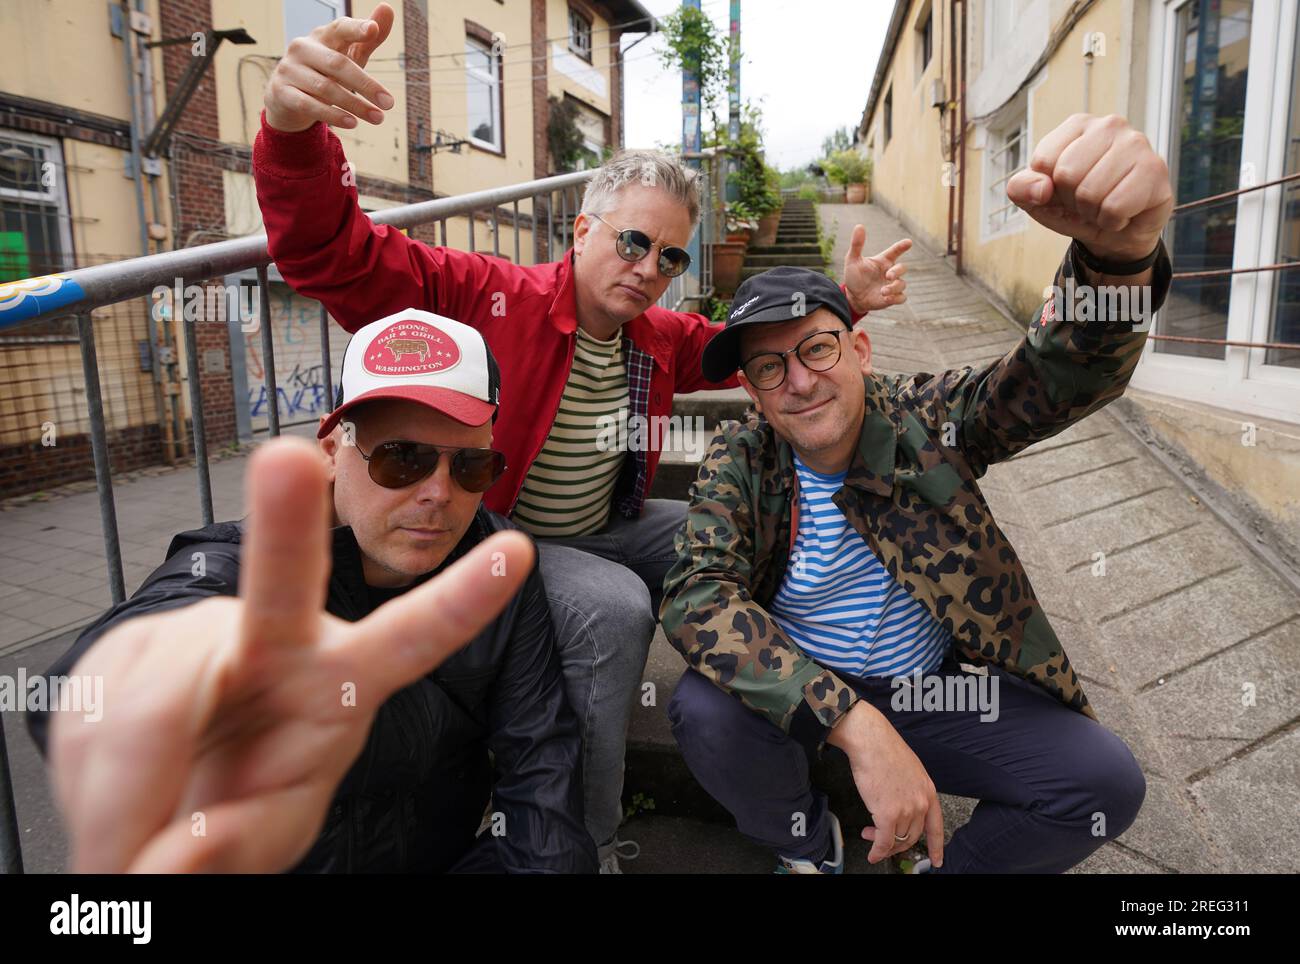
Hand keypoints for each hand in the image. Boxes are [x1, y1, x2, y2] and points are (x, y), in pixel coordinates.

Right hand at [48, 436, 533, 872]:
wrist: (164, 790)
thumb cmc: (241, 799)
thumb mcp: (262, 836)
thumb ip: (235, 846)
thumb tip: (177, 857)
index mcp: (342, 682)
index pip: (411, 639)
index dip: (461, 601)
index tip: (516, 553)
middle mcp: (279, 639)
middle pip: (281, 584)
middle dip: (286, 523)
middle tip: (287, 462)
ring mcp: (201, 637)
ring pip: (153, 708)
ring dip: (127, 795)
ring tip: (125, 847)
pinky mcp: (129, 647)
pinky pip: (92, 723)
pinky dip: (90, 786)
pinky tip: (109, 799)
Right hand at [264, 2, 396, 132]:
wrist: (287, 97)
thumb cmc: (324, 72)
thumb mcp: (348, 55)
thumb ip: (368, 39)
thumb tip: (387, 8)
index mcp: (321, 36)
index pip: (339, 28)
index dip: (356, 29)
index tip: (373, 29)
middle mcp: (303, 48)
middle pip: (337, 64)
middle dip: (366, 85)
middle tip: (390, 103)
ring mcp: (289, 70)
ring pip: (325, 88)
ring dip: (355, 105)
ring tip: (378, 118)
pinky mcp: (282, 92)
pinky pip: (309, 105)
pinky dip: (332, 115)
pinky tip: (352, 123)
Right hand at [828, 701, 944, 867]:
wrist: (871, 742)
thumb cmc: (884, 750)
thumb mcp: (909, 770)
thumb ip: (910, 790)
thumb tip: (900, 803)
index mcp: (928, 791)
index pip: (936, 826)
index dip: (936, 847)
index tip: (937, 860)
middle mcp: (920, 803)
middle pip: (912, 836)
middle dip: (896, 842)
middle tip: (881, 839)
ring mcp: (906, 810)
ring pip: (896, 839)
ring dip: (882, 842)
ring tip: (869, 834)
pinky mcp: (887, 814)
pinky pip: (884, 841)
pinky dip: (877, 851)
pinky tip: (872, 854)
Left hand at [843, 225, 911, 314]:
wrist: (853, 297)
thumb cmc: (854, 276)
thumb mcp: (852, 260)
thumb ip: (857, 244)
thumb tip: (859, 226)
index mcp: (883, 261)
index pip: (895, 251)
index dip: (902, 246)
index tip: (908, 242)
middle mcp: (889, 272)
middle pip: (902, 268)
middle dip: (898, 271)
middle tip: (888, 276)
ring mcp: (892, 285)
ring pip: (902, 284)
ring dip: (894, 287)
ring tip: (883, 291)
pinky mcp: (892, 298)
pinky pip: (901, 298)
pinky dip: (896, 298)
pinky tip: (886, 299)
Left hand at [1007, 113, 1173, 262]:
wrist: (1116, 233)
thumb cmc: (1076, 208)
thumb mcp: (1038, 200)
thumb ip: (1021, 188)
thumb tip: (1040, 189)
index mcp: (1077, 125)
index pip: (1043, 161)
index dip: (1048, 187)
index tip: (1065, 189)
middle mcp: (1109, 126)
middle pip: (1067, 175)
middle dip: (1072, 200)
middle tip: (1088, 201)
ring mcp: (1136, 143)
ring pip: (1091, 192)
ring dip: (1093, 212)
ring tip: (1105, 205)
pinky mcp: (1155, 169)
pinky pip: (1115, 207)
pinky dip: (1112, 220)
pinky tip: (1124, 212)